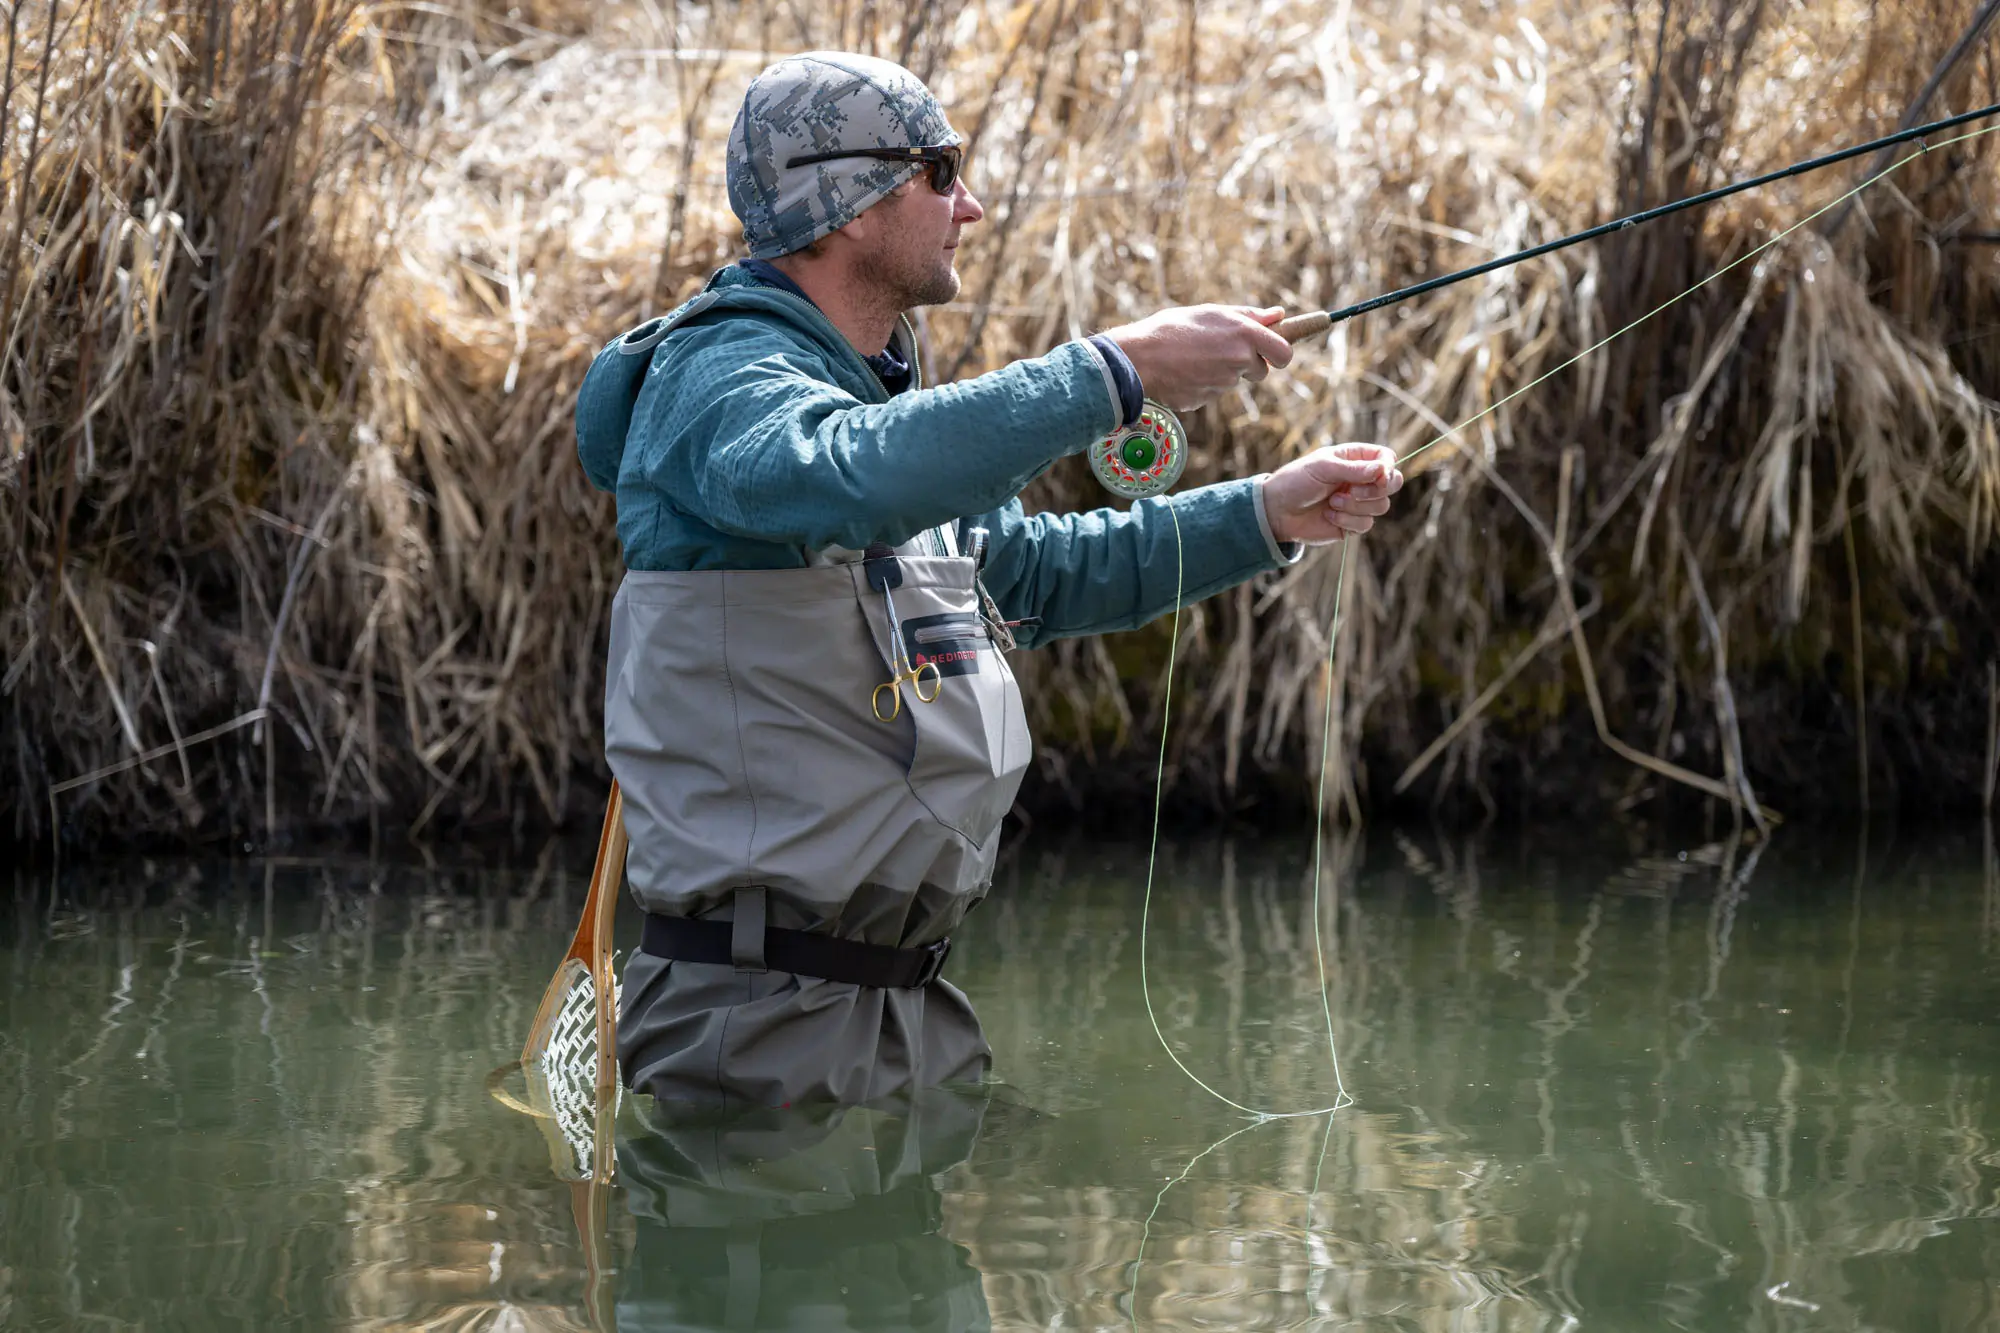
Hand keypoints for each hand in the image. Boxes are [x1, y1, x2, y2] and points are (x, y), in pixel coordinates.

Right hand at [1100, 305, 1292, 411]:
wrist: (1138, 356)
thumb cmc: (1173, 328)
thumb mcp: (1212, 312)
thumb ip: (1249, 316)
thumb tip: (1279, 314)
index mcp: (1244, 334)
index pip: (1284, 354)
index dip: (1280, 355)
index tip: (1271, 353)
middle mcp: (1239, 360)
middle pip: (1260, 372)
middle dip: (1247, 364)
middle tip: (1220, 350)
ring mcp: (1223, 384)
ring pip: (1233, 381)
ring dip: (1220, 371)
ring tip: (1193, 356)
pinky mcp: (1206, 400)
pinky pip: (1212, 392)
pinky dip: (1202, 383)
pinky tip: (1184, 371)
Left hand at [1262, 443, 1403, 545]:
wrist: (1277, 511)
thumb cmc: (1297, 481)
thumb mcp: (1323, 468)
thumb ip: (1354, 469)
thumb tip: (1382, 470)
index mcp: (1355, 459)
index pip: (1387, 458)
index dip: (1388, 467)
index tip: (1379, 475)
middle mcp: (1361, 479)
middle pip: (1393, 483)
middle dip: (1377, 490)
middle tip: (1353, 491)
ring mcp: (1358, 502)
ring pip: (1381, 506)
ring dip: (1356, 506)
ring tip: (1332, 502)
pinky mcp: (1352, 523)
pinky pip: (1366, 524)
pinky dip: (1347, 520)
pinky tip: (1328, 515)